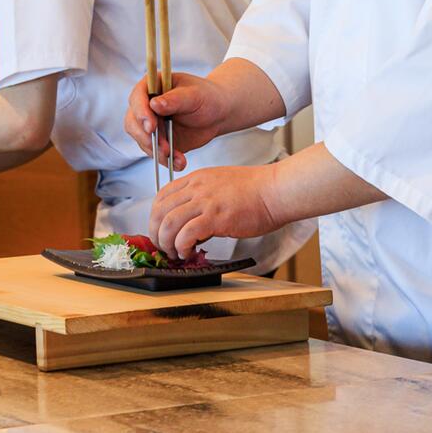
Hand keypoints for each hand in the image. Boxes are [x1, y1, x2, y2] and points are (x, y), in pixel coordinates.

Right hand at [123, 72, 233, 171]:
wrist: (217, 114)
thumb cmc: (206, 97)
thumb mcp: (194, 95)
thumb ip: (175, 99)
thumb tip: (154, 104)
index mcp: (152, 87)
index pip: (137, 98)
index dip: (140, 113)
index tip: (151, 127)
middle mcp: (146, 105)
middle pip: (133, 122)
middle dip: (146, 137)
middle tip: (163, 147)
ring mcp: (151, 124)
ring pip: (142, 140)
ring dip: (157, 151)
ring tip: (175, 157)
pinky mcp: (158, 140)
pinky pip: (156, 153)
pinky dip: (167, 160)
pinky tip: (179, 163)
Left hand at [149, 164, 281, 259]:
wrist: (276, 190)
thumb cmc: (256, 190)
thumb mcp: (220, 184)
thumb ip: (203, 198)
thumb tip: (193, 221)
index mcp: (196, 179)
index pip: (162, 196)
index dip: (155, 216)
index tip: (160, 230)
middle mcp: (196, 188)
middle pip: (159, 211)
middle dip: (156, 233)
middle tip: (162, 246)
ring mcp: (204, 202)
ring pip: (168, 223)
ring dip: (166, 243)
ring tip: (174, 253)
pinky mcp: (215, 217)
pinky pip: (186, 234)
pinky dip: (182, 247)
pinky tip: (187, 253)